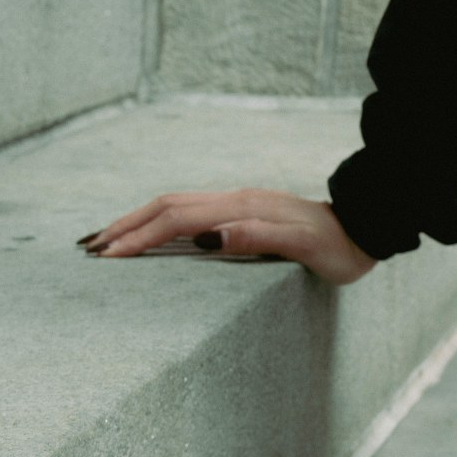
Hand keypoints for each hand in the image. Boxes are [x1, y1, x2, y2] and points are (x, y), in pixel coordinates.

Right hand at [80, 188, 378, 286]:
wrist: (368, 228)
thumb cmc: (339, 247)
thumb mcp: (304, 247)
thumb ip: (258, 237)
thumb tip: (208, 235)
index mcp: (243, 207)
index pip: (178, 219)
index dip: (140, 236)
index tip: (107, 256)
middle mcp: (235, 200)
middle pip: (167, 206)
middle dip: (126, 225)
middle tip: (88, 248)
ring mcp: (238, 204)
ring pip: (175, 205)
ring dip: (138, 220)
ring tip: (106, 240)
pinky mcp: (243, 212)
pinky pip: (190, 212)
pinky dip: (160, 221)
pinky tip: (152, 235)